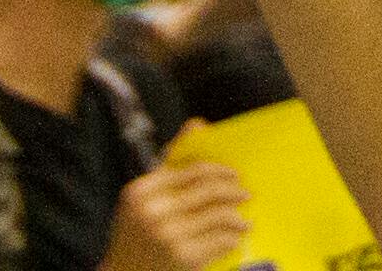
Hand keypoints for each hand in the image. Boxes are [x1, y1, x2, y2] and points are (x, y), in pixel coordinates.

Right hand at [97, 158, 250, 270]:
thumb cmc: (136, 235)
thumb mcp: (144, 198)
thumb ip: (169, 162)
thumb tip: (198, 124)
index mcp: (142, 192)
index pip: (193, 170)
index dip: (220, 170)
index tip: (234, 174)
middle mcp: (153, 212)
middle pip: (209, 190)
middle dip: (233, 191)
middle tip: (245, 194)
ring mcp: (168, 236)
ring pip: (220, 215)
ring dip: (238, 217)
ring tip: (245, 221)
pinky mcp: (183, 258)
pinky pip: (220, 240)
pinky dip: (232, 238)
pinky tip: (235, 239)